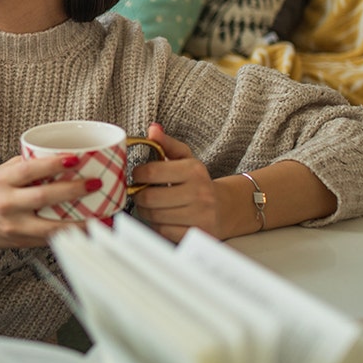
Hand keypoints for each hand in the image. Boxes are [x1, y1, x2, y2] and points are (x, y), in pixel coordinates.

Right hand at [0, 155, 92, 259]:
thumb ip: (25, 166)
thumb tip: (57, 156)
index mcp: (2, 182)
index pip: (30, 170)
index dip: (53, 164)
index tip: (75, 159)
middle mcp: (7, 204)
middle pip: (43, 197)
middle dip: (72, 190)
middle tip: (94, 184)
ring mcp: (14, 226)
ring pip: (51, 226)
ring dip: (78, 222)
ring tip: (99, 215)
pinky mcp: (21, 242)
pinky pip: (49, 239)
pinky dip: (69, 235)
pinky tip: (85, 230)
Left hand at [130, 123, 241, 241]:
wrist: (226, 207)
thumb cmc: (198, 181)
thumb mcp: (186, 159)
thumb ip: (167, 144)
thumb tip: (153, 129)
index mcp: (194, 171)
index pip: (151, 172)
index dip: (137, 174)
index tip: (137, 176)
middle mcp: (199, 193)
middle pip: (149, 197)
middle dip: (139, 195)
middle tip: (139, 192)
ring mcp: (200, 215)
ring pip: (154, 216)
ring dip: (145, 211)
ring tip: (149, 205)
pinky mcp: (197, 233)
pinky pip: (163, 231)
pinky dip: (157, 225)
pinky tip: (161, 218)